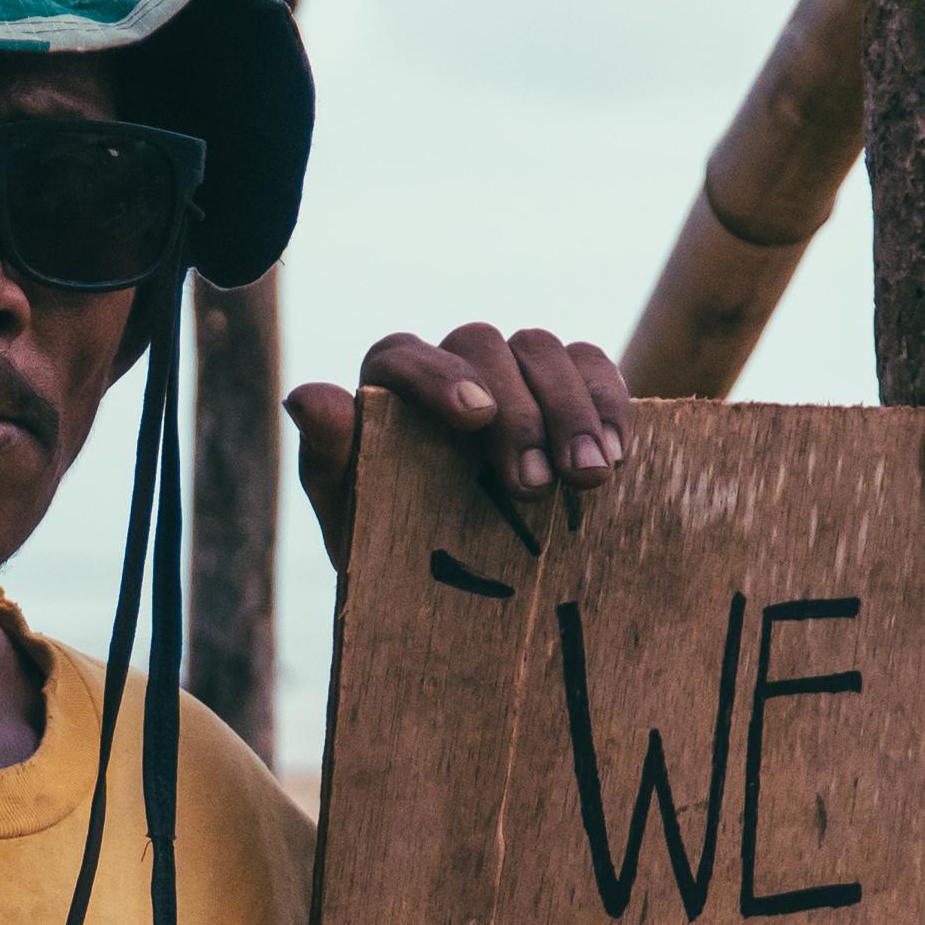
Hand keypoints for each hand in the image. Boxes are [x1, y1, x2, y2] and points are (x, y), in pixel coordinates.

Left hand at [286, 326, 634, 573]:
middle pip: (484, 346)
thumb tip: (305, 397)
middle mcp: (451, 364)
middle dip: (517, 411)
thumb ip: (330, 458)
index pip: (403, 356)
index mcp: (389, 386)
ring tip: (589, 479)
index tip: (474, 419)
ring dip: (572, 411)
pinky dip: (610, 403)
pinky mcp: (566, 385)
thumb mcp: (354, 518)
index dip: (438, 378)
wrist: (458, 578)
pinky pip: (592, 365)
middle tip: (533, 484)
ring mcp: (512, 368)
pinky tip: (620, 455)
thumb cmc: (393, 544)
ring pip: (543, 349)